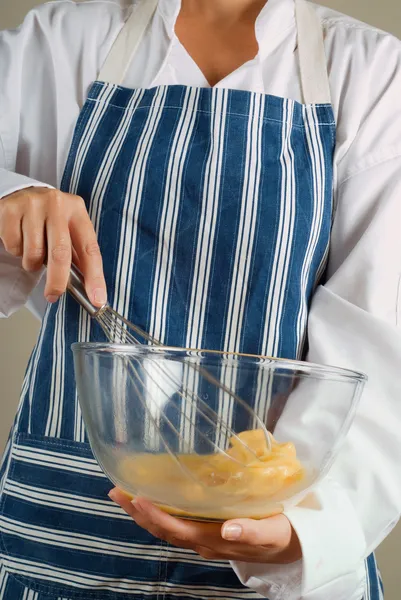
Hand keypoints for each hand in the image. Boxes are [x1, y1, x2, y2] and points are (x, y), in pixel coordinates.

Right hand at [0, 187, 105, 305]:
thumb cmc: (49, 217)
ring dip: (32, 263)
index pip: (90, 248)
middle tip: (54, 295)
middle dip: (58, 280)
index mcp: (77, 210)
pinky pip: (14, 246)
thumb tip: (87, 287)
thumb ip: (76, 252)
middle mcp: (57, 204)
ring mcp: (32, 205)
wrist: (20, 193)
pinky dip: (17, 251)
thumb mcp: (68, 227)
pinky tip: (20, 239)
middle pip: (60, 253)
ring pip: (33, 253)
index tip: (97, 299)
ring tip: (33, 252)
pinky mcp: (10, 210)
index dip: (95, 276)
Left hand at [109, 488, 301, 563]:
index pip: (177, 529)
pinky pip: (176, 523)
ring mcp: (204, 537)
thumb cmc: (282, 534)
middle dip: (138, 512)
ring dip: (144, 513)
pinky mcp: (207, 530)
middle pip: (164, 529)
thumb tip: (228, 528)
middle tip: (116, 491)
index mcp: (215, 540)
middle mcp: (204, 541)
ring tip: (125, 493)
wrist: (293, 545)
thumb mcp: (273, 532)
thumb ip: (251, 531)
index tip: (135, 497)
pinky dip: (159, 512)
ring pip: (167, 528)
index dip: (154, 515)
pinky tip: (153, 498)